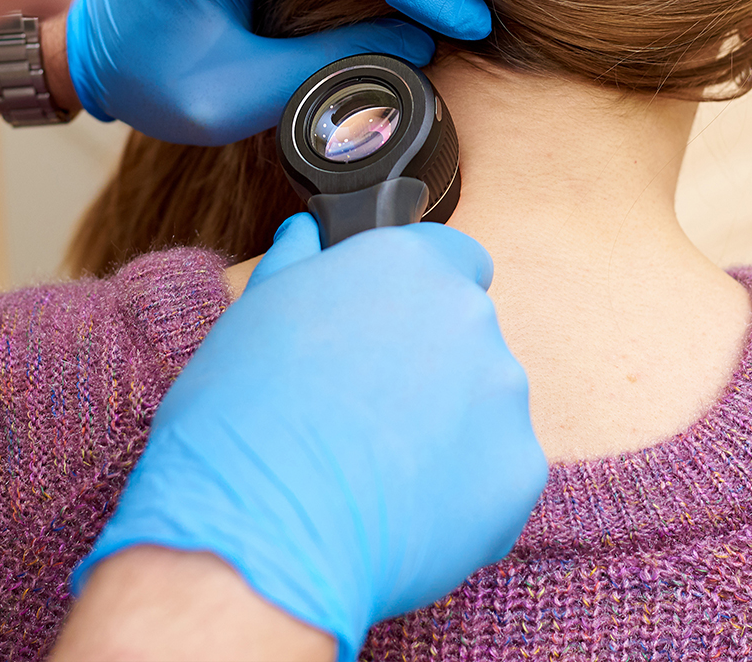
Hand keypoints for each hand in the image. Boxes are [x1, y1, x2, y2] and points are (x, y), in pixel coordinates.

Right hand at [73, 215, 546, 661]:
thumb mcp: (256, 310)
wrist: (260, 526)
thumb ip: (297, 262)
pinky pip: (495, 472)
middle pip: (467, 333)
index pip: (454, 256)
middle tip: (369, 407)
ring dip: (449, 424)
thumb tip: (305, 233)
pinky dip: (460, 489)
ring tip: (378, 466)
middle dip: (431, 361)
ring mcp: (502, 393)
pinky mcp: (518, 471)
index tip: (394, 327)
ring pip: (485, 403)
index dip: (423, 293)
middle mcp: (468, 315)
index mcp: (407, 264)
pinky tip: (402, 508)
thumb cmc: (243, 410)